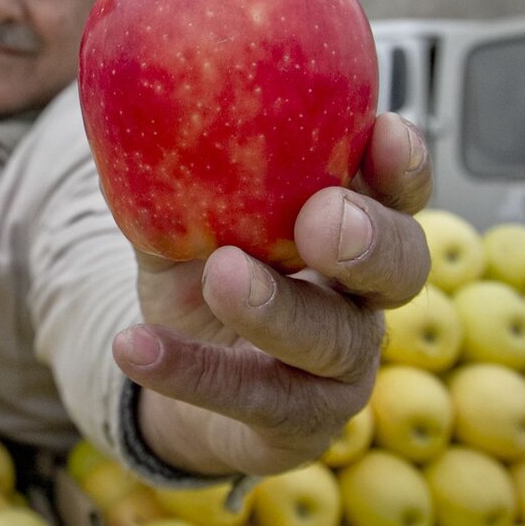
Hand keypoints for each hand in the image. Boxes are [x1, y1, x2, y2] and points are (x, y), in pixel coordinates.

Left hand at [112, 112, 431, 475]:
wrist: (180, 374)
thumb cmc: (198, 273)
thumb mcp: (181, 217)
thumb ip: (169, 171)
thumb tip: (122, 102)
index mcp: (347, 227)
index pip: (397, 193)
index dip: (402, 166)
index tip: (382, 130)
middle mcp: (361, 297)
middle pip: (402, 267)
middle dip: (369, 239)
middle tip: (321, 219)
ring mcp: (340, 367)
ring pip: (333, 340)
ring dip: (277, 306)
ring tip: (222, 273)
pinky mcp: (298, 423)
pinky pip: (252, 399)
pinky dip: (191, 371)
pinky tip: (136, 346)